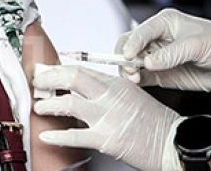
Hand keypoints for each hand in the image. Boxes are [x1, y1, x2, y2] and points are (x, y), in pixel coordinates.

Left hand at [34, 65, 183, 170]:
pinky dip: (57, 136)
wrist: (173, 142)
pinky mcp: (106, 139)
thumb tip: (86, 89)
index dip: (59, 69)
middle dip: (49, 78)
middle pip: (72, 78)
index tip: (45, 70)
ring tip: (38, 106)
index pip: (82, 70)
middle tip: (37, 82)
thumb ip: (110, 90)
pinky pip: (74, 135)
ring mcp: (106, 116)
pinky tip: (46, 135)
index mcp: (117, 83)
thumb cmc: (156, 122)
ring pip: (68, 103)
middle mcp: (110, 96)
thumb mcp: (133, 95)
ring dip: (48, 104)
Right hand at [115, 9, 210, 97]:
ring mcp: (158, 57)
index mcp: (165, 22)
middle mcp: (158, 38)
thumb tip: (148, 62)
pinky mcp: (161, 74)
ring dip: (128, 70)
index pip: (140, 32)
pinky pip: (142, 77)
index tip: (129, 58)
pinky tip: (137, 84)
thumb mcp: (198, 45)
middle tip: (131, 71)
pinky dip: (135, 81)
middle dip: (126, 57)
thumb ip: (172, 54)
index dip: (132, 44)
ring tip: (135, 79)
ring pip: (132, 62)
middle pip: (130, 45)